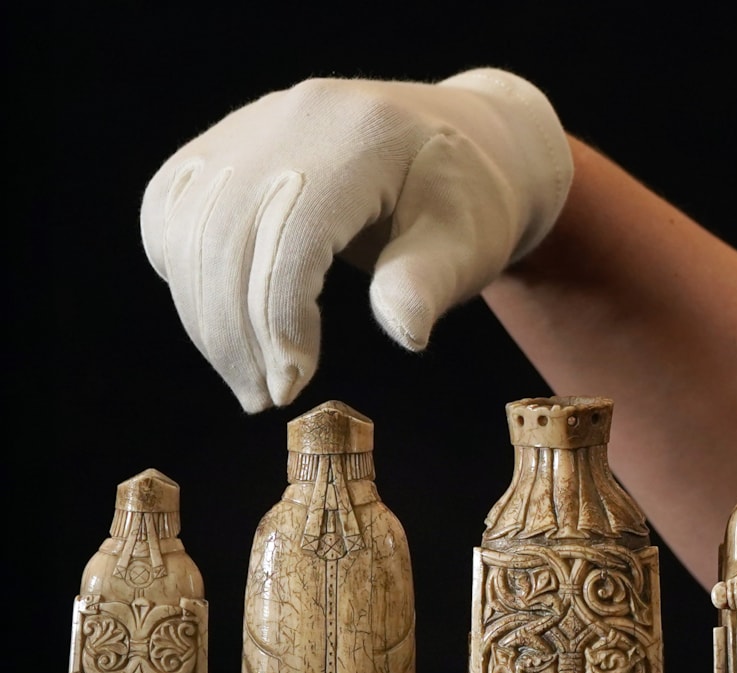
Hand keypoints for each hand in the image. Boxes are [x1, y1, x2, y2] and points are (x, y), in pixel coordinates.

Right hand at [140, 68, 572, 411]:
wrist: (459, 143)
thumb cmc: (468, 201)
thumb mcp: (471, 242)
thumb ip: (430, 283)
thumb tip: (405, 332)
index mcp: (362, 134)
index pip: (293, 229)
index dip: (280, 314)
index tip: (292, 386)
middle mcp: (294, 117)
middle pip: (226, 229)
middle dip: (234, 330)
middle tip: (263, 400)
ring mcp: (251, 124)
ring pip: (189, 224)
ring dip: (205, 316)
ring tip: (248, 380)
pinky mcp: (225, 144)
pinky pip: (174, 207)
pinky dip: (183, 272)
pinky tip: (222, 324)